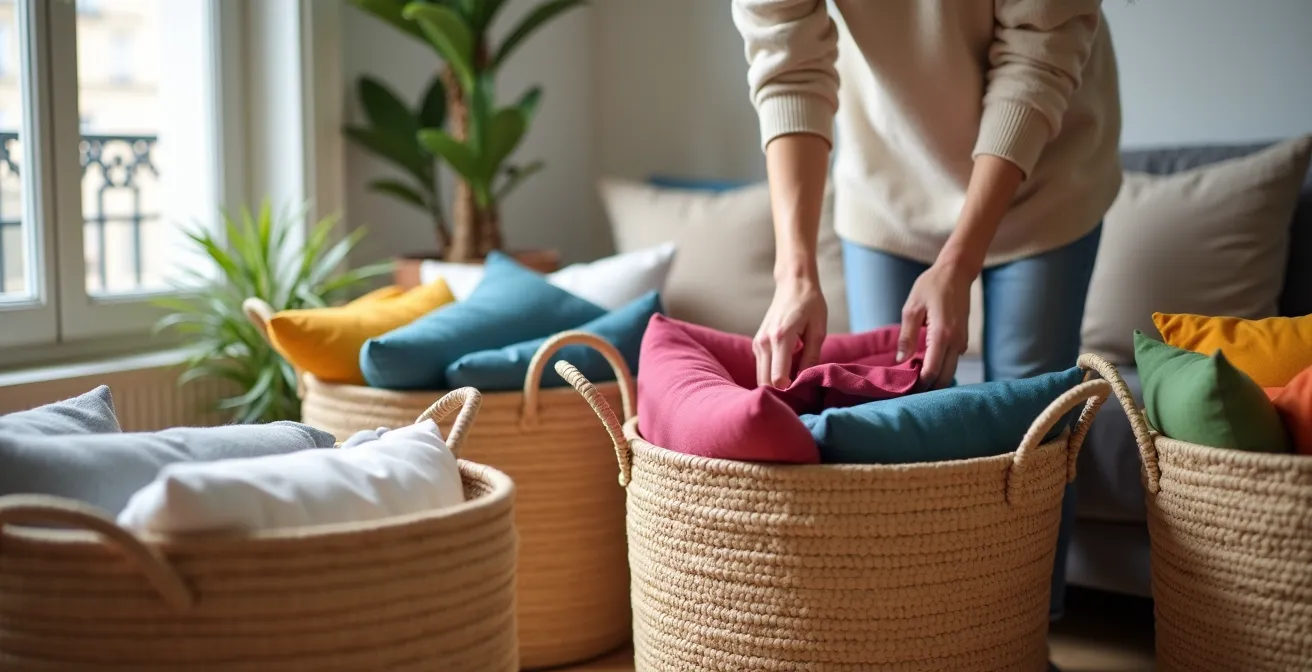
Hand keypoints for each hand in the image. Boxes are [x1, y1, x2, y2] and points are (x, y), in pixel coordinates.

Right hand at [754, 277, 826, 387]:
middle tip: (799, 398)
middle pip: (765, 381)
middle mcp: (764, 342)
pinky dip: (771, 375)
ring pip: (761, 377)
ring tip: (794, 386)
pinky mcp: (756, 344)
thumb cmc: (810, 305)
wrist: (792, 285)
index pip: (777, 377)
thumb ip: (811, 357)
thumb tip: (805, 381)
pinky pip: (761, 368)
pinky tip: (787, 373)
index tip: (802, 395)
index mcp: (781, 338)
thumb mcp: (818, 331)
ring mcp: (757, 343)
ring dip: (775, 385)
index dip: (789, 391)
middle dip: (780, 393)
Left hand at [897, 263, 973, 390]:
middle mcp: (956, 342)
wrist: (956, 272)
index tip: (905, 391)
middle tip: (909, 391)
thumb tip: (901, 360)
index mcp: (942, 335)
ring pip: (951, 370)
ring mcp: (962, 341)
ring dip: (936, 378)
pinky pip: (953, 360)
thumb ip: (907, 336)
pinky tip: (924, 365)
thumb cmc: (931, 286)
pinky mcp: (963, 339)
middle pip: (945, 377)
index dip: (920, 385)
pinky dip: (941, 366)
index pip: (932, 371)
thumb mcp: (912, 308)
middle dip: (929, 387)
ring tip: (914, 380)